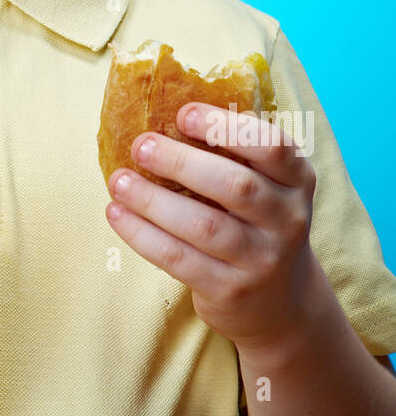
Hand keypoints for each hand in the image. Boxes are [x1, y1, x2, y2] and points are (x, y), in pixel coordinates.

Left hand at [104, 103, 317, 351]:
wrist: (279, 302)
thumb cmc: (256, 223)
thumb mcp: (266, 186)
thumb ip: (233, 155)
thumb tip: (162, 115)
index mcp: (297, 180)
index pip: (272, 146)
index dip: (226, 126)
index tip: (182, 113)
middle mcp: (288, 219)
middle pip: (234, 186)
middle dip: (180, 162)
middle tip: (141, 145)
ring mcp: (262, 259)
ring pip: (203, 225)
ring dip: (153, 200)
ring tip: (119, 181)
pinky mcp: (231, 290)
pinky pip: (179, 258)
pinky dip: (142, 234)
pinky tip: (117, 213)